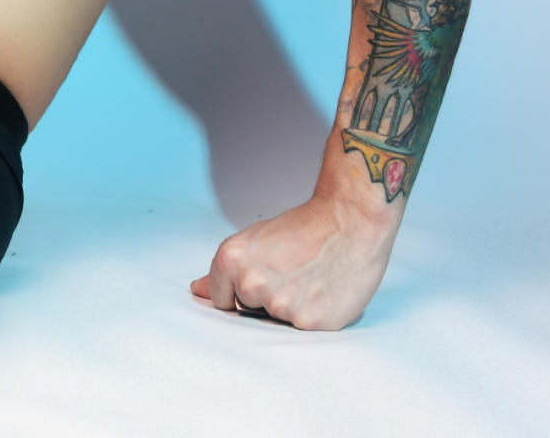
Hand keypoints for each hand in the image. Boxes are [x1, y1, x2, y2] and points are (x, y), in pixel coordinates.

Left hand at [189, 194, 398, 330]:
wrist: (352, 221)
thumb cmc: (306, 228)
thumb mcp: (256, 241)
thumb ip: (225, 272)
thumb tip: (196, 291)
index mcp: (231, 260)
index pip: (220, 298)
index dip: (242, 288)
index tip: (264, 272)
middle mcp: (251, 283)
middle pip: (248, 309)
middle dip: (266, 296)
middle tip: (292, 271)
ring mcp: (280, 305)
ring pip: (276, 319)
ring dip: (290, 306)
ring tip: (309, 278)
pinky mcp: (309, 321)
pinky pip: (302, 327)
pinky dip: (313, 314)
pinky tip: (323, 290)